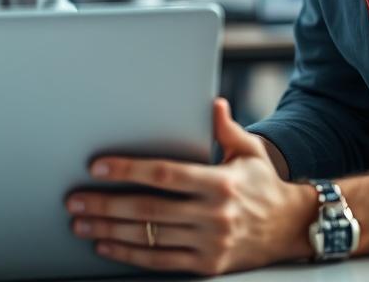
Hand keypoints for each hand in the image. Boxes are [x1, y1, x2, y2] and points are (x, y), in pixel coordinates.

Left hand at [65, 98, 315, 275]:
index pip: (164, 174)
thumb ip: (225, 128)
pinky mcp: (207, 265)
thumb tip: (213, 103)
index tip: (97, 166)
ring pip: (149, 237)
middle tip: (74, 200)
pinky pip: (160, 261)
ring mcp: (210, 243)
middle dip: (106, 204)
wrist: (294, 229)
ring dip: (109, 231)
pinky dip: (129, 255)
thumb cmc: (264, 184)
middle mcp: (213, 215)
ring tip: (80, 223)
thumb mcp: (250, 151)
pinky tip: (106, 246)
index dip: (128, 170)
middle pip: (148, 209)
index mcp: (220, 182)